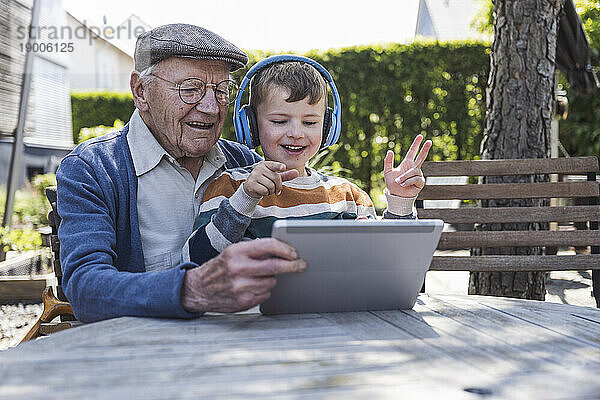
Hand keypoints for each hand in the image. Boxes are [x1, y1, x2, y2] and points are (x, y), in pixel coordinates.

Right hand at [181, 238, 306, 312]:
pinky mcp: (243, 302)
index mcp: (237, 252)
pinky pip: (265, 295)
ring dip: (271, 279)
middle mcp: (239, 269)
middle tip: (301, 265)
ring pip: (271, 282)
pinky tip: (251, 287)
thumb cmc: (219, 268)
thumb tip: (281, 250)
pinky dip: (263, 291)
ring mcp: (241, 287)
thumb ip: (255, 250)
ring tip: (258, 276)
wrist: (198, 289)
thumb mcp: (233, 252)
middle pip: (276, 267)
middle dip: (293, 266)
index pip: (268, 246)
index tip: (294, 253)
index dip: (286, 249)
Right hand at [243, 161, 298, 198]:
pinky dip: (265, 193)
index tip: (284, 167)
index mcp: (266, 164)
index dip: (279, 166)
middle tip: (275, 189)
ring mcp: (254, 175)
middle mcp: (259, 168)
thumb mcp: (276, 177)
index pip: (274, 165)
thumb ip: (286, 175)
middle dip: (278, 186)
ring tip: (267, 189)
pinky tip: (262, 191)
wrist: (251, 187)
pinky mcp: (251, 184)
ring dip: (271, 191)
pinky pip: (264, 190)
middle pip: (276, 178)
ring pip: (270, 185)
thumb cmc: (265, 181)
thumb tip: (297, 172)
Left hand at [384, 134, 431, 197]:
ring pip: (414, 171)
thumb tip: (390, 151)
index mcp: (407, 163)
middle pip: (421, 156)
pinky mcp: (420, 182)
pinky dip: (408, 181)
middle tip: (429, 141)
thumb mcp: (387, 172)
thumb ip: (388, 161)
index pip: (413, 151)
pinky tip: (403, 185)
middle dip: (425, 149)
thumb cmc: (392, 184)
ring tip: (398, 182)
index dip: (416, 144)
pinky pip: (415, 179)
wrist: (396, 196)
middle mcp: (414, 168)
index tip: (421, 136)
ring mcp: (418, 175)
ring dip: (405, 177)